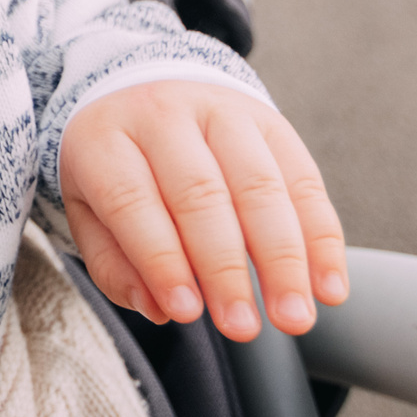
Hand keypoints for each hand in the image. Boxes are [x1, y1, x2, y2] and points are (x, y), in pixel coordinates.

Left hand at [59, 82, 345, 342]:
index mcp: (106, 137)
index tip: (187, 313)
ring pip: (260, 186)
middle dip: (227, 269)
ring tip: (294, 316)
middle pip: (202, 194)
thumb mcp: (87, 208)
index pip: (133, 200)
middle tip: (243, 328)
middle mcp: (164, 115)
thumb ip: (114, 264)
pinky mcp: (270, 121)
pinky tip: (329, 286)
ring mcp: (222, 112)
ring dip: (284, 259)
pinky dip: (322, 238)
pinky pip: (304, 180)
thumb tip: (159, 309)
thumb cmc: (115, 168)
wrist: (144, 88)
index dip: (162, 260)